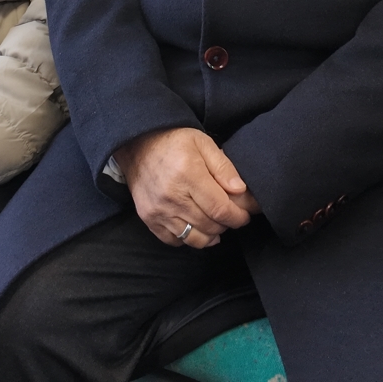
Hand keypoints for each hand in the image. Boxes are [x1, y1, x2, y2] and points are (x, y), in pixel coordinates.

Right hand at [113, 128, 257, 248]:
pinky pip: (175, 241)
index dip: (238, 217)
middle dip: (226, 224)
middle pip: (209, 226)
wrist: (137, 144)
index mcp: (188, 174)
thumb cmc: (174, 141)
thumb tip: (241, 191)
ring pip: (194, 238)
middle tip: (230, 215)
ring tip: (214, 222)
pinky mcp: (148, 218)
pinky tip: (194, 225)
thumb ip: (224, 167)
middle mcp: (171, 196)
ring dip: (210, 234)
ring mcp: (158, 210)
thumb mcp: (203, 143)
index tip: (245, 215)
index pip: (220, 209)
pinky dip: (189, 238)